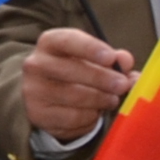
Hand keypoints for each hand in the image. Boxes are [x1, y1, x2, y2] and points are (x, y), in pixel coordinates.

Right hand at [20, 28, 138, 139]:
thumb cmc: (75, 69)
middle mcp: (36, 65)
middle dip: (102, 79)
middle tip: (122, 85)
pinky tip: (95, 112)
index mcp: (50, 42)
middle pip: (71, 71)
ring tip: (112, 100)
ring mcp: (33, 91)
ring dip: (100, 100)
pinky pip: (71, 118)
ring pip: (74, 97)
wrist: (45, 93)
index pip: (68, 41)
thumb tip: (125, 62)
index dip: (91, 48)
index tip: (111, 58)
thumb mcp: (93, 57)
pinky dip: (89, 117)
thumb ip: (113, 58)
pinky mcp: (38, 114)